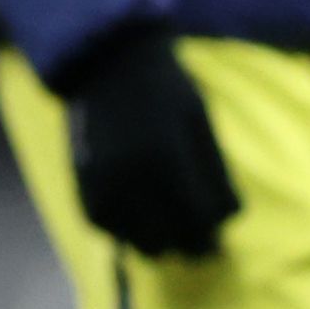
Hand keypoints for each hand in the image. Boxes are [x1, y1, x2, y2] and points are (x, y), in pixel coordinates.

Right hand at [56, 33, 240, 261]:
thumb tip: (227, 218)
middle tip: (200, 242)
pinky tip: (140, 222)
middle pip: (167, 240)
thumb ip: (214, 173)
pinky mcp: (82, 183)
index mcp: (168, 161)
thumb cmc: (167, 89)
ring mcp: (101, 184)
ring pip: (135, 241)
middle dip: (188, 244)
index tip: (219, 240)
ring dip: (157, 241)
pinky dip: (124, 231)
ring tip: (170, 229)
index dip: (212, 236)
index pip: (197, 222)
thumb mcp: (201, 124)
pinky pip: (104, 226)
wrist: (109, 64)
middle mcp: (131, 179)